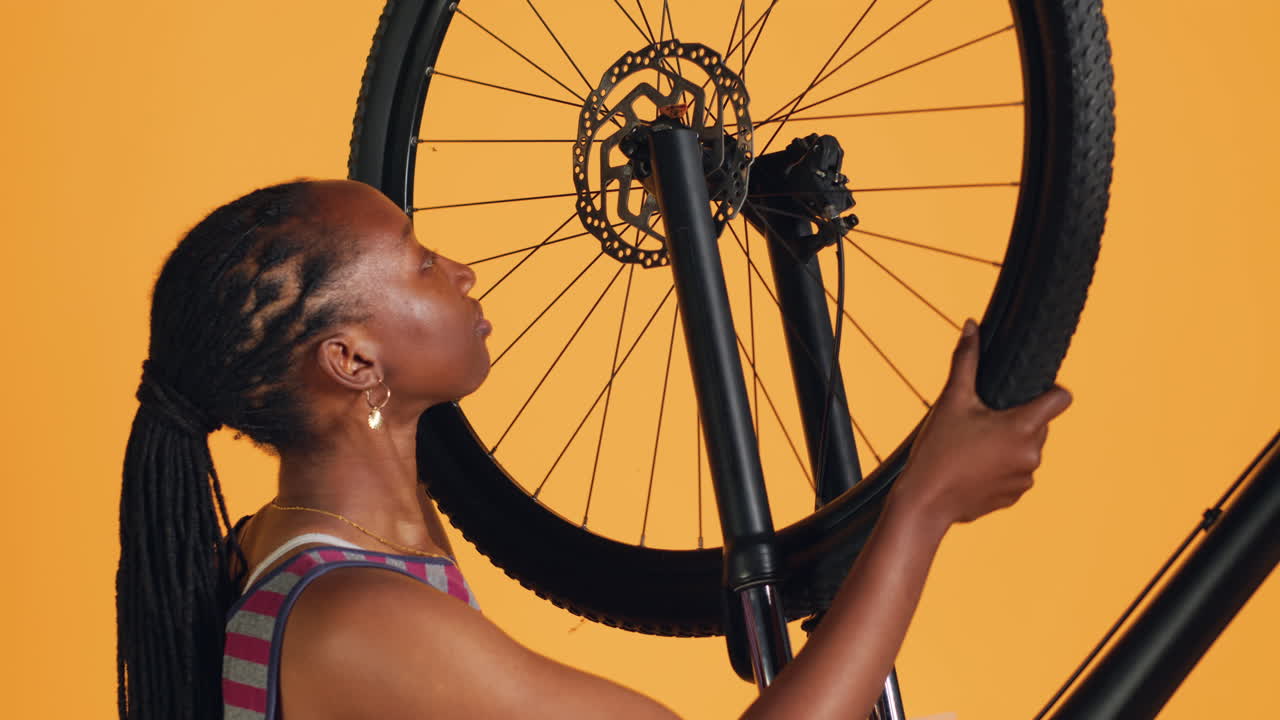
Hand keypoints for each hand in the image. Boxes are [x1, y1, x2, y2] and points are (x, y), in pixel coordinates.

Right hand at [889, 319, 1072, 529]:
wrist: (925, 502)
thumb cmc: (937, 450)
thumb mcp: (951, 401)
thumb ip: (965, 361)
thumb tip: (971, 325)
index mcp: (1023, 427)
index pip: (1061, 399)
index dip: (1049, 391)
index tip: (1028, 392)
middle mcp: (1032, 454)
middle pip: (1039, 425)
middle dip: (1017, 420)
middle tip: (981, 422)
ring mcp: (1025, 479)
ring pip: (1026, 450)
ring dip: (1008, 445)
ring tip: (973, 447)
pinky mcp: (1014, 496)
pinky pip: (1015, 474)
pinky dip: (1000, 468)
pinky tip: (972, 469)